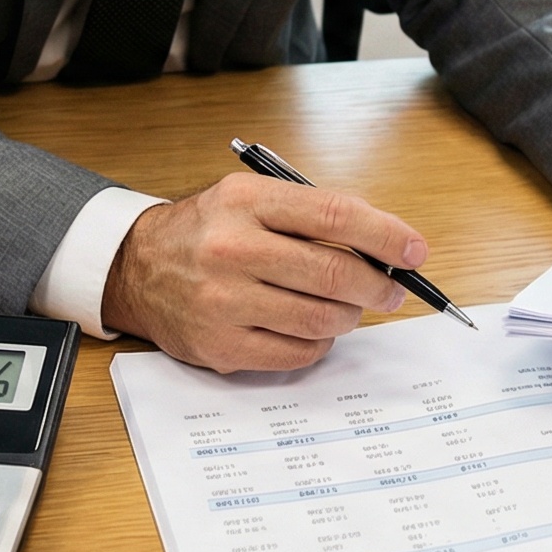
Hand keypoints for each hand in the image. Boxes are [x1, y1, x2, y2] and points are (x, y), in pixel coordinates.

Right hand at [101, 173, 423, 372]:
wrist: (136, 269)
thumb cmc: (207, 232)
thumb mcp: (250, 198)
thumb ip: (310, 214)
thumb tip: (384, 244)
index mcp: (246, 201)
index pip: (335, 215)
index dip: (386, 235)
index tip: (414, 250)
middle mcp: (231, 249)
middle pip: (333, 272)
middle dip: (378, 285)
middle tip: (391, 289)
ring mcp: (224, 301)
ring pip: (321, 318)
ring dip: (350, 316)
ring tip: (348, 308)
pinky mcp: (221, 345)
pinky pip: (297, 352)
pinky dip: (320, 342)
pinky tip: (314, 328)